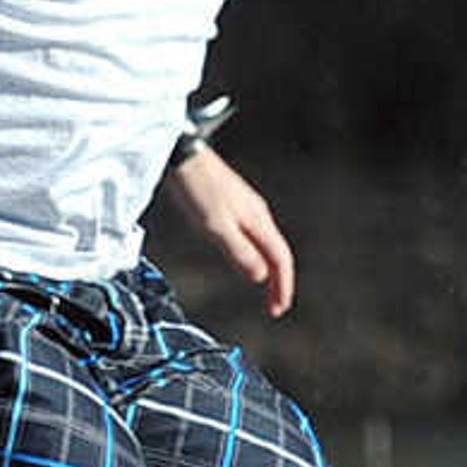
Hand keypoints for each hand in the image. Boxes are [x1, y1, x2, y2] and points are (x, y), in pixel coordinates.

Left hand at [156, 150, 293, 316]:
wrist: (183, 156)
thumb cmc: (197, 189)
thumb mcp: (215, 227)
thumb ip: (239, 252)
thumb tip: (260, 277)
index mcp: (258, 221)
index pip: (280, 260)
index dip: (282, 287)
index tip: (278, 309)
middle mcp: (259, 215)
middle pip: (278, 254)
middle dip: (279, 283)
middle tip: (275, 307)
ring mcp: (248, 209)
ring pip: (268, 245)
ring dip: (269, 271)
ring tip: (265, 292)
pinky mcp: (235, 205)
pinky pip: (256, 237)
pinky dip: (258, 256)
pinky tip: (248, 261)